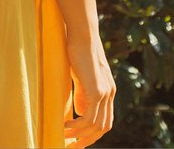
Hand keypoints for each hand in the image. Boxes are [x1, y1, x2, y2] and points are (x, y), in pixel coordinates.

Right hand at [62, 32, 114, 147]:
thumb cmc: (79, 52)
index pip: (105, 120)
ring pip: (96, 125)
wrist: (83, 35)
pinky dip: (77, 126)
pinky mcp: (97, 90)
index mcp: (108, 90)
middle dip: (88, 140)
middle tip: (72, 146)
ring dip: (79, 135)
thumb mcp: (82, 77)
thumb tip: (81, 113)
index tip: (78, 140)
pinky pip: (89, 118)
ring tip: (64, 136)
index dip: (93, 133)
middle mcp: (110, 93)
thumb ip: (84, 94)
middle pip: (104, 127)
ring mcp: (105, 92)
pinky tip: (65, 126)